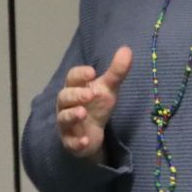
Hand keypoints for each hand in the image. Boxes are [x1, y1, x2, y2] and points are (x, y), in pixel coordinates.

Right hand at [55, 45, 131, 161]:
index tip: (92, 72)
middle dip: (76, 95)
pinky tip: (86, 141)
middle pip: (64, 96)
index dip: (80, 74)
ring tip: (83, 113)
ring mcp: (66, 124)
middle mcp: (66, 105)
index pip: (72, 77)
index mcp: (74, 88)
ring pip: (63, 118)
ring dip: (72, 115)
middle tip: (90, 94)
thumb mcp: (108, 89)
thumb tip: (127, 49)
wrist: (90, 134)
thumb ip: (116, 71)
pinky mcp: (69, 142)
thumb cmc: (96, 106)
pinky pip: (70, 142)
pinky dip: (76, 142)